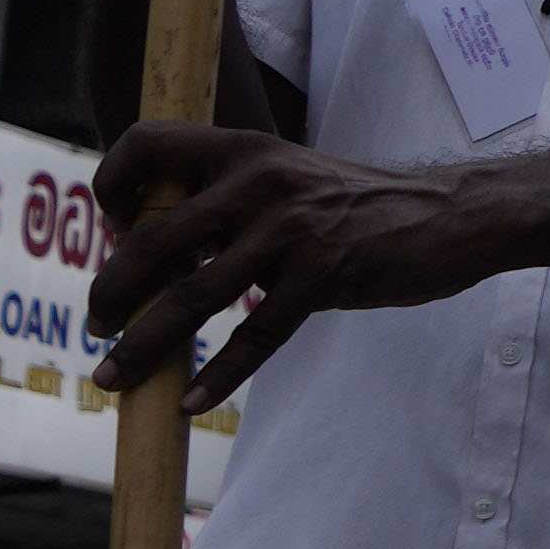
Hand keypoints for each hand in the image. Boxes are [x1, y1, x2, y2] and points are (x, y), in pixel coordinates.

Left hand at [84, 121, 486, 401]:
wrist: (452, 213)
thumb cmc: (362, 205)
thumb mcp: (291, 178)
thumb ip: (232, 200)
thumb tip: (165, 249)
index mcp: (244, 151)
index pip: (148, 147)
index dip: (113, 185)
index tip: (112, 230)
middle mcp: (258, 183)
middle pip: (154, 239)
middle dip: (112, 290)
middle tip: (97, 325)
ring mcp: (290, 231)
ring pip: (192, 296)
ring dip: (144, 343)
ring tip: (114, 377)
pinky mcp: (323, 275)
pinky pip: (254, 335)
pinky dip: (218, 374)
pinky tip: (192, 401)